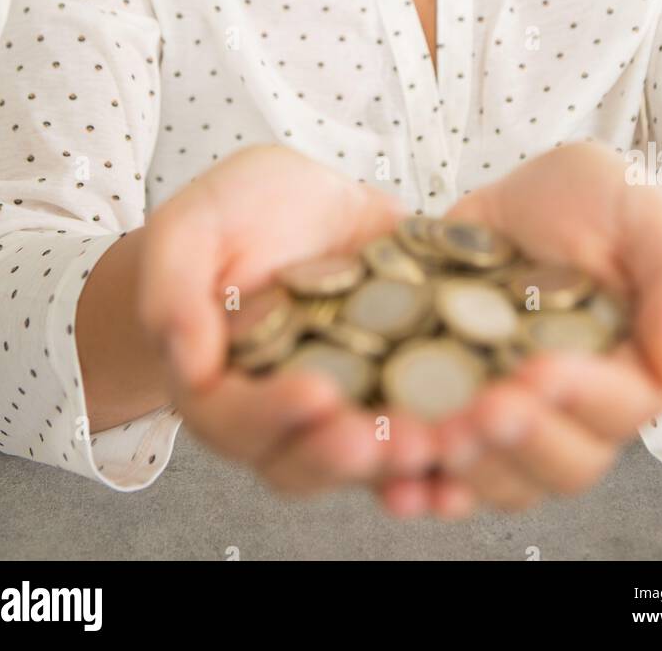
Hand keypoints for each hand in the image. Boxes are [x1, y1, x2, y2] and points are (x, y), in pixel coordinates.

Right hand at [137, 145, 438, 501]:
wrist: (302, 201)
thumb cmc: (232, 213)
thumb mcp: (190, 228)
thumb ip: (173, 288)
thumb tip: (186, 360)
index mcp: (219, 388)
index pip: (235, 421)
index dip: (272, 416)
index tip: (314, 395)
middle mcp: (282, 416)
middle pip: (309, 459)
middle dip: (352, 454)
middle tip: (395, 438)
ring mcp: (345, 409)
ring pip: (371, 458)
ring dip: (410, 460)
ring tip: (448, 439)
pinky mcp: (399, 389)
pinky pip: (425, 432)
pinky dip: (452, 449)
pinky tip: (488, 436)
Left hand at [376, 141, 661, 516]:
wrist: (543, 200)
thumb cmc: (610, 207)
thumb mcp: (649, 221)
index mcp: (630, 372)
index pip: (619, 406)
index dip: (580, 397)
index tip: (540, 369)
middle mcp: (573, 409)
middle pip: (561, 464)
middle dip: (520, 441)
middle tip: (482, 409)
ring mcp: (513, 412)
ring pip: (502, 478)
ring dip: (470, 467)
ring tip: (435, 438)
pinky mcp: (455, 401)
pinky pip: (440, 465)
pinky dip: (417, 479)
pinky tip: (394, 478)